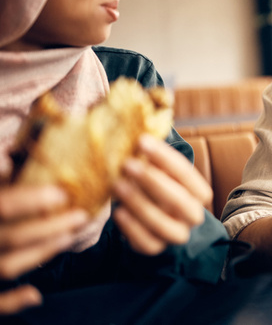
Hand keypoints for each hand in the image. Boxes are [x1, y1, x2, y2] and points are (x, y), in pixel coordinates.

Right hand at [0, 185, 89, 313]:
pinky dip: (11, 301)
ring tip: (69, 237)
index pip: (2, 206)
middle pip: (11, 237)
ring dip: (40, 253)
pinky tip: (35, 295)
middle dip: (49, 228)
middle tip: (81, 216)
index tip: (61, 193)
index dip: (29, 200)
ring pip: (6, 265)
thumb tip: (6, 154)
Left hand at [112, 134, 212, 255]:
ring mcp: (176, 234)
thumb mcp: (162, 172)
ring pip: (162, 225)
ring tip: (117, 185)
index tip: (141, 140)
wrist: (159, 222)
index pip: (187, 174)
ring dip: (139, 204)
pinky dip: (132, 229)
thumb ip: (156, 156)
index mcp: (199, 193)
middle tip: (127, 164)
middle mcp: (192, 215)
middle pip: (179, 201)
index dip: (165, 157)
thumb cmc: (158, 188)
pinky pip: (147, 244)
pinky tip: (118, 212)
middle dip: (153, 181)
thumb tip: (140, 121)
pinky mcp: (156, 249)